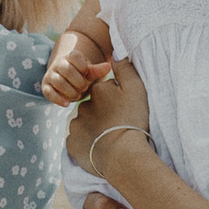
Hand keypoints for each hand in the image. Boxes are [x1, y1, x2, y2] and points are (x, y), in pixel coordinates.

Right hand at [42, 55, 112, 108]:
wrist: (68, 80)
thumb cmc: (81, 75)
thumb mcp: (89, 72)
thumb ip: (97, 70)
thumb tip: (108, 66)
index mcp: (69, 56)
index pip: (74, 56)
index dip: (83, 67)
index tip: (86, 73)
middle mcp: (58, 64)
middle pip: (67, 70)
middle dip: (78, 82)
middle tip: (84, 88)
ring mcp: (50, 75)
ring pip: (59, 82)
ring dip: (70, 91)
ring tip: (78, 95)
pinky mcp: (46, 87)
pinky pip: (49, 92)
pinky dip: (58, 99)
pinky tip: (67, 103)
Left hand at [64, 56, 153, 171]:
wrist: (122, 154)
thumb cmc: (131, 119)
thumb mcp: (136, 89)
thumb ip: (125, 69)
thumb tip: (116, 55)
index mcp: (97, 92)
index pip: (104, 94)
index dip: (115, 103)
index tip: (123, 113)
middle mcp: (82, 107)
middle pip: (93, 109)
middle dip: (101, 116)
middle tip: (116, 128)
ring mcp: (75, 126)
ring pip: (84, 126)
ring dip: (93, 131)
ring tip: (108, 141)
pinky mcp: (72, 145)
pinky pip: (78, 143)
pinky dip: (86, 145)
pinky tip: (98, 150)